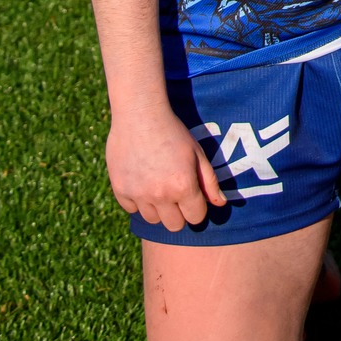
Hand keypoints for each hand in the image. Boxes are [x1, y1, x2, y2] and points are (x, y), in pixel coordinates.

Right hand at [106, 103, 227, 230]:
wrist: (140, 115)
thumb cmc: (173, 131)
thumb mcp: (197, 153)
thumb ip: (209, 181)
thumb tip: (220, 204)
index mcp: (183, 187)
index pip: (196, 218)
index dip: (197, 208)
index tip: (193, 197)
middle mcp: (161, 196)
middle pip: (174, 225)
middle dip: (179, 213)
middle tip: (176, 194)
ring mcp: (138, 194)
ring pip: (152, 219)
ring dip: (158, 208)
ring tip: (158, 186)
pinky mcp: (120, 190)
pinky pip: (131, 209)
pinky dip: (137, 200)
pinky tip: (142, 182)